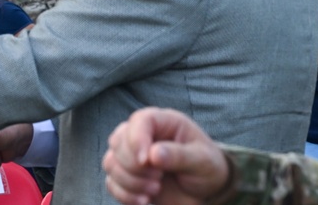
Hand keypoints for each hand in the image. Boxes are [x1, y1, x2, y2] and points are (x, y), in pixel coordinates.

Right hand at [102, 107, 229, 204]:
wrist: (206, 191)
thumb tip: (153, 154)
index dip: (137, 139)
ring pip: (110, 163)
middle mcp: (141, 135)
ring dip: (130, 182)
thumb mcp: (202, 160)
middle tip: (159, 178)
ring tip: (155, 190)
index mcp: (162, 122)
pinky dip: (124, 195)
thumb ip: (180, 156)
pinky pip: (110, 183)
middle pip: (118, 142)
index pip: (139, 120)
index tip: (145, 162)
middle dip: (135, 166)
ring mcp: (131, 155)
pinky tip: (143, 200)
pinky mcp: (126, 176)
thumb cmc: (206, 167)